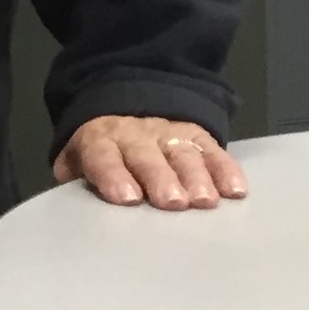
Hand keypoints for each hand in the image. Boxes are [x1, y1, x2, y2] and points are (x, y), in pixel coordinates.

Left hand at [52, 114, 247, 209]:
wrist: (125, 107)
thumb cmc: (102, 151)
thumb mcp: (77, 158)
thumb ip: (76, 177)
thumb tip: (72, 202)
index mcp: (100, 141)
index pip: (104, 157)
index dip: (114, 175)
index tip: (127, 198)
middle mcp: (136, 136)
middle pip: (148, 157)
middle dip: (161, 178)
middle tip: (172, 202)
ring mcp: (168, 133)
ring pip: (183, 153)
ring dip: (196, 176)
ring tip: (204, 200)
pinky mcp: (197, 135)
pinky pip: (213, 151)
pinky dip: (225, 169)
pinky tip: (235, 189)